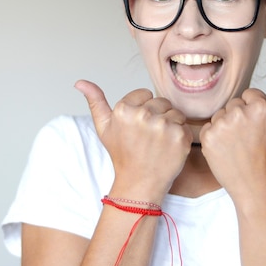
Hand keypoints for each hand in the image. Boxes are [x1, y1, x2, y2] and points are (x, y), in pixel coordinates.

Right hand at [75, 80, 192, 200]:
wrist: (139, 183)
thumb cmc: (122, 154)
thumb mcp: (104, 127)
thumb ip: (95, 101)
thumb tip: (80, 82)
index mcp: (124, 109)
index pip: (145, 94)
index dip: (143, 109)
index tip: (138, 126)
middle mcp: (143, 115)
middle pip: (161, 102)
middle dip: (158, 115)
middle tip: (149, 136)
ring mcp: (163, 125)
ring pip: (175, 112)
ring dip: (171, 125)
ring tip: (159, 142)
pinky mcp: (180, 136)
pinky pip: (185, 126)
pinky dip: (180, 136)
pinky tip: (169, 148)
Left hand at [199, 88, 265, 201]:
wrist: (255, 186)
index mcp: (260, 107)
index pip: (250, 95)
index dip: (254, 110)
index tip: (258, 127)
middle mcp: (239, 112)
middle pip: (234, 104)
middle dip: (240, 117)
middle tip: (249, 138)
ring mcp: (222, 124)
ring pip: (221, 115)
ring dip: (227, 126)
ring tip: (239, 144)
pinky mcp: (208, 137)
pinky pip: (208, 127)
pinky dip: (215, 137)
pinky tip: (227, 149)